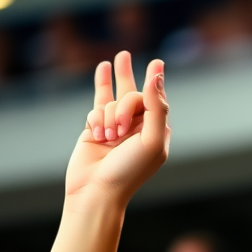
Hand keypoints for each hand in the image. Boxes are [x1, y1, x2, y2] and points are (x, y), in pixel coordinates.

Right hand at [64, 51, 169, 205]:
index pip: (155, 100)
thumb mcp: (152, 140)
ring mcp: (115, 127)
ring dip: (108, 116)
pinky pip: (95, 108)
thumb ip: (156, 108)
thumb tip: (155, 77)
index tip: (156, 61)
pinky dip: (96, 118)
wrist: (97, 190)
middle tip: (121, 71)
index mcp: (155, 132)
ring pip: (111, 100)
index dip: (154, 81)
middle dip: (125, 100)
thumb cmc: (129, 170)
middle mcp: (137, 128)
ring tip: (109, 138)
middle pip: (132, 94)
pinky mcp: (95, 128)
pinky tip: (99, 111)